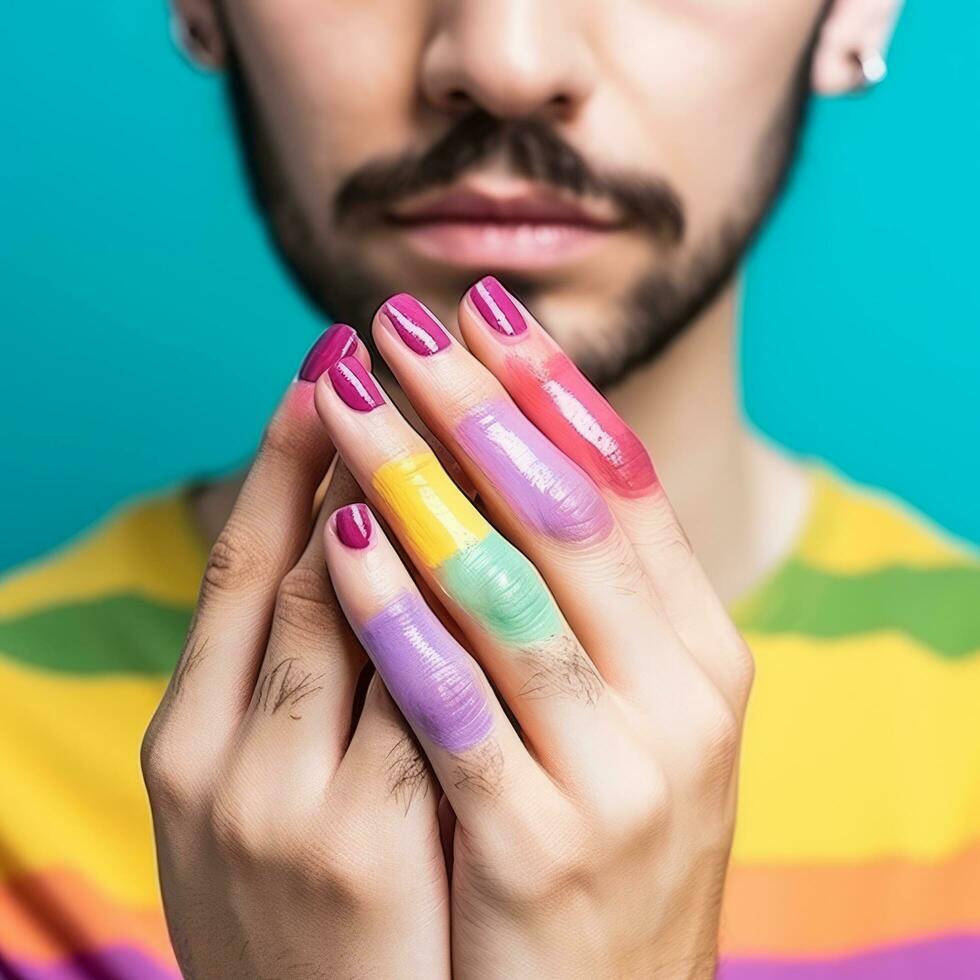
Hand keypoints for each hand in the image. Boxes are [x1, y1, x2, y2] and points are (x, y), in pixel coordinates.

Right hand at [141, 330, 449, 979]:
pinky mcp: (356, 859)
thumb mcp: (296, 788)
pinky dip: (425, 610)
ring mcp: (279, 808)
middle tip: (392, 341)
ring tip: (441, 393)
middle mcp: (217, 763)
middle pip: (290, 568)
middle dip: (352, 446)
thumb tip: (374, 559)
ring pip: (337, 615)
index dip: (283, 456)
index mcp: (192, 740)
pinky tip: (462, 528)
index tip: (331, 363)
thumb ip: (330, 685)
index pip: (244, 566)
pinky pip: (408, 703)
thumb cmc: (331, 913)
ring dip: (397, 500)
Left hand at [317, 283, 753, 978]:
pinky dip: (394, 613)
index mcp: (706, 656)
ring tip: (351, 396)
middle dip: (477, 405)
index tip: (484, 306)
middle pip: (565, 514)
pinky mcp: (542, 848)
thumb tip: (515, 455)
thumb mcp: (630, 712)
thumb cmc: (610, 841)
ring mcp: (619, 776)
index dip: (550, 386)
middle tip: (402, 321)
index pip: (625, 486)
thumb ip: (594, 600)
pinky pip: (454, 704)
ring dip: (419, 481)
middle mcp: (682, 702)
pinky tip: (337, 537)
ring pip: (506, 592)